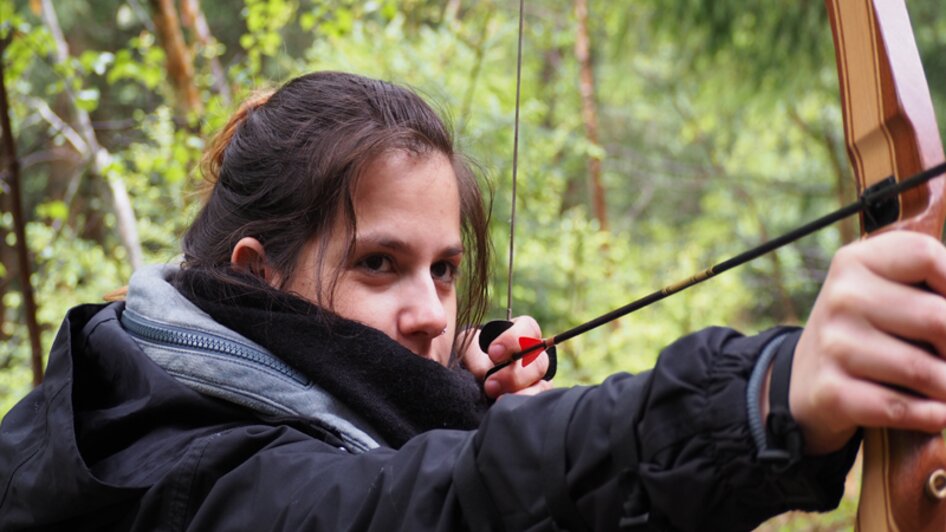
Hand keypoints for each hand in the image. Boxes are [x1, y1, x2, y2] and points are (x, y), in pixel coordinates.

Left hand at [461, 316, 553, 399]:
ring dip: (522, 393)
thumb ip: (475, 357)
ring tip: (500, 401)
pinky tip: (510, 408)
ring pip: (543, 385)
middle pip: (539, 362)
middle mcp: (535, 356)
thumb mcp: (467, 349)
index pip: (529, 328)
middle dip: (514, 375)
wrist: (469, 379)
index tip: (493, 353)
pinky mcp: (535, 398)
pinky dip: (525, 404)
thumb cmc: (471, 357)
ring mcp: (538, 379)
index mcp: (522, 335)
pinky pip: (539, 402)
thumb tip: (484, 374)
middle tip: (490, 385)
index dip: (513, 340)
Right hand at [790, 231, 945, 453]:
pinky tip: (938, 412)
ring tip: (944, 386)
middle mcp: (840, 298)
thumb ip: (931, 292)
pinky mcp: (832, 392)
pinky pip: (900, 408)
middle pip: (938, 318)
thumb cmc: (868, 331)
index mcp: (855, 262)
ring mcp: (833, 345)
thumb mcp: (886, 292)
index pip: (926, 256)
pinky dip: (931, 416)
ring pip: (923, 370)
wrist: (807, 379)